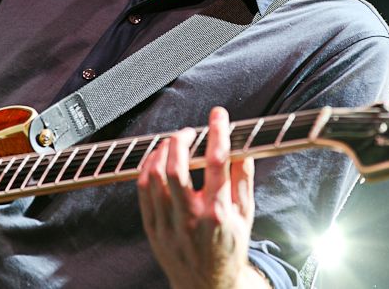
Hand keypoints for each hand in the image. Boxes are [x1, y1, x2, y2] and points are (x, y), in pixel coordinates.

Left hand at [137, 106, 263, 288]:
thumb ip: (243, 179)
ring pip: (155, 176)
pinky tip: (159, 159)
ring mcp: (168, 224)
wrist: (207, 286)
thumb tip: (243, 148)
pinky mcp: (152, 228)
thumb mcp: (246, 215)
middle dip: (181, 139)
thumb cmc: (228, 248)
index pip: (217, 163)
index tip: (218, 116)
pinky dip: (149, 167)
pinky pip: (143, 189)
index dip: (217, 132)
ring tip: (174, 143)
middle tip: (190, 131)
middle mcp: (190, 218)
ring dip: (163, 150)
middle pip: (176, 167)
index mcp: (218, 213)